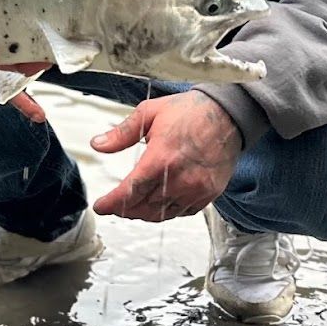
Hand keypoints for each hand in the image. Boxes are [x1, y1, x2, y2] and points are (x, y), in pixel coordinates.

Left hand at [90, 90, 242, 221]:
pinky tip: (158, 205)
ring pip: (163, 214)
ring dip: (144, 214)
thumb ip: (122, 133)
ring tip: (131, 208)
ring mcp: (196, 189)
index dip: (112, 203)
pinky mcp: (209, 193)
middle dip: (125, 210)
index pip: (130, 191)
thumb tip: (98, 144)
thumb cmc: (191, 111)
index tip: (100, 206)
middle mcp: (180, 178)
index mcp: (161, 158)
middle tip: (113, 206)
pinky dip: (166, 213)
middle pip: (144, 207)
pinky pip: (183, 212)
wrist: (228, 115)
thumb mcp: (149, 113)